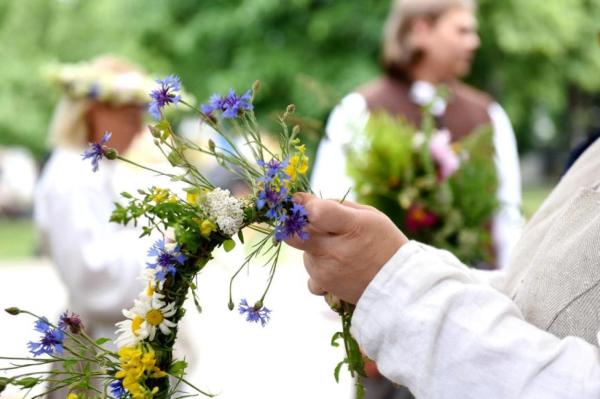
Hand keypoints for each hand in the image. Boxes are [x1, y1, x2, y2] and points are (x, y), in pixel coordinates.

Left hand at [286, 193, 407, 303]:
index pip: (317, 213)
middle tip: (307, 223)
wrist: (398, 282)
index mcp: (352, 227)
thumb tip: (303, 201)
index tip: (300, 200)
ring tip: (340, 249)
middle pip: (295, 235)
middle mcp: (336, 251)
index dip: (305, 204)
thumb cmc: (383, 241)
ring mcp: (327, 271)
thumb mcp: (368, 215)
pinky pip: (309, 273)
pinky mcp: (324, 285)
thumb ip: (335, 205)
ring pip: (303, 251)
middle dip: (295, 226)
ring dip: (314, 247)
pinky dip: (318, 269)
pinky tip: (335, 267)